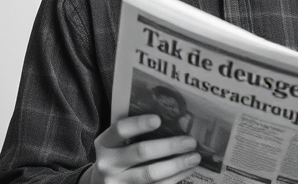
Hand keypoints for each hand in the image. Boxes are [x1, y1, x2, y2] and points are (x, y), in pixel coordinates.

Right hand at [81, 114, 200, 183]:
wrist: (102, 183)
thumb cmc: (117, 155)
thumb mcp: (116, 142)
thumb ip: (134, 132)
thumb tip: (173, 120)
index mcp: (104, 143)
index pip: (120, 129)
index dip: (139, 124)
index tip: (159, 119)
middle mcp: (107, 164)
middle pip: (141, 152)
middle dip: (169, 146)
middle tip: (190, 142)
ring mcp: (118, 183)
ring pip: (151, 174)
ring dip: (177, 165)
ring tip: (194, 158)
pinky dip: (174, 179)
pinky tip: (186, 170)